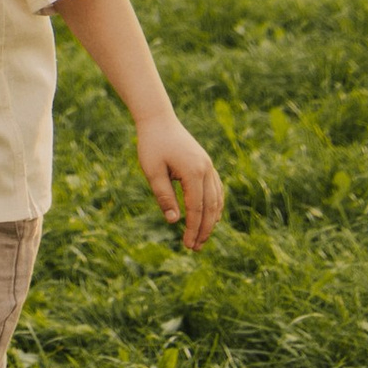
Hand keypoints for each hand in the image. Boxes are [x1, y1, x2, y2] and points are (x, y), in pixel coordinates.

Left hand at [136, 115, 224, 252]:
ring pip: (216, 199)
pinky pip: (216, 189)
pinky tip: (211, 218)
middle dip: (204, 230)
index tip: (187, 245)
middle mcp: (206, 169)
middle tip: (195, 248)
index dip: (192, 229)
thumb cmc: (152, 145)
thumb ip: (164, 196)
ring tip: (202, 238)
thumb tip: (173, 221)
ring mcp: (208, 166)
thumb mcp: (152, 171)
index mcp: (193, 171)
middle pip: (210, 207)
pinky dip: (215, 206)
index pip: (196, 208)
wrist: (158, 119)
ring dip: (211, 221)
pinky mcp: (206, 164)